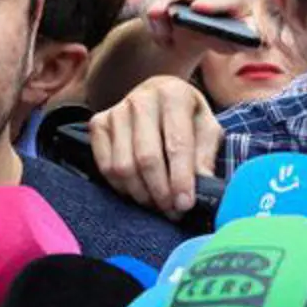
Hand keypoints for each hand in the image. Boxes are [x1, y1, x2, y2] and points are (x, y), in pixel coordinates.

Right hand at [89, 76, 222, 215]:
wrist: (159, 95)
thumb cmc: (187, 116)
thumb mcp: (207, 128)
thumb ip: (206, 156)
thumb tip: (201, 186)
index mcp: (173, 94)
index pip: (176, 144)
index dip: (181, 179)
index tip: (185, 204)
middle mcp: (141, 99)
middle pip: (146, 158)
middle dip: (160, 192)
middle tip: (172, 211)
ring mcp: (116, 111)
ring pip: (123, 166)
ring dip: (142, 194)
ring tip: (158, 204)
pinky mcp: (99, 123)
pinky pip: (105, 167)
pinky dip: (122, 187)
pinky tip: (140, 191)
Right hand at [142, 0, 263, 55]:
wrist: (200, 30)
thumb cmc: (222, 34)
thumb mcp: (236, 40)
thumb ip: (245, 39)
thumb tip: (253, 39)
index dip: (211, 0)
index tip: (198, 8)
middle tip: (157, 13)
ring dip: (156, 17)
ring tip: (163, 40)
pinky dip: (151, 20)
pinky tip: (161, 38)